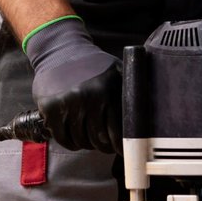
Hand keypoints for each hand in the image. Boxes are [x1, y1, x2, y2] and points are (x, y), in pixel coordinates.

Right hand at [24, 17, 122, 153]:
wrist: (60, 49)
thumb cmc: (93, 64)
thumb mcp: (118, 71)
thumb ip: (133, 91)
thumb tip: (151, 118)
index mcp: (109, 89)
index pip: (119, 132)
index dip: (120, 146)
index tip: (120, 150)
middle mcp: (90, 95)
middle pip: (99, 140)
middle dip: (102, 146)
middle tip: (102, 144)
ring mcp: (69, 101)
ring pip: (80, 141)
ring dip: (85, 143)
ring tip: (87, 136)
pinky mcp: (50, 107)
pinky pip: (62, 138)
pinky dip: (68, 142)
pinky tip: (73, 135)